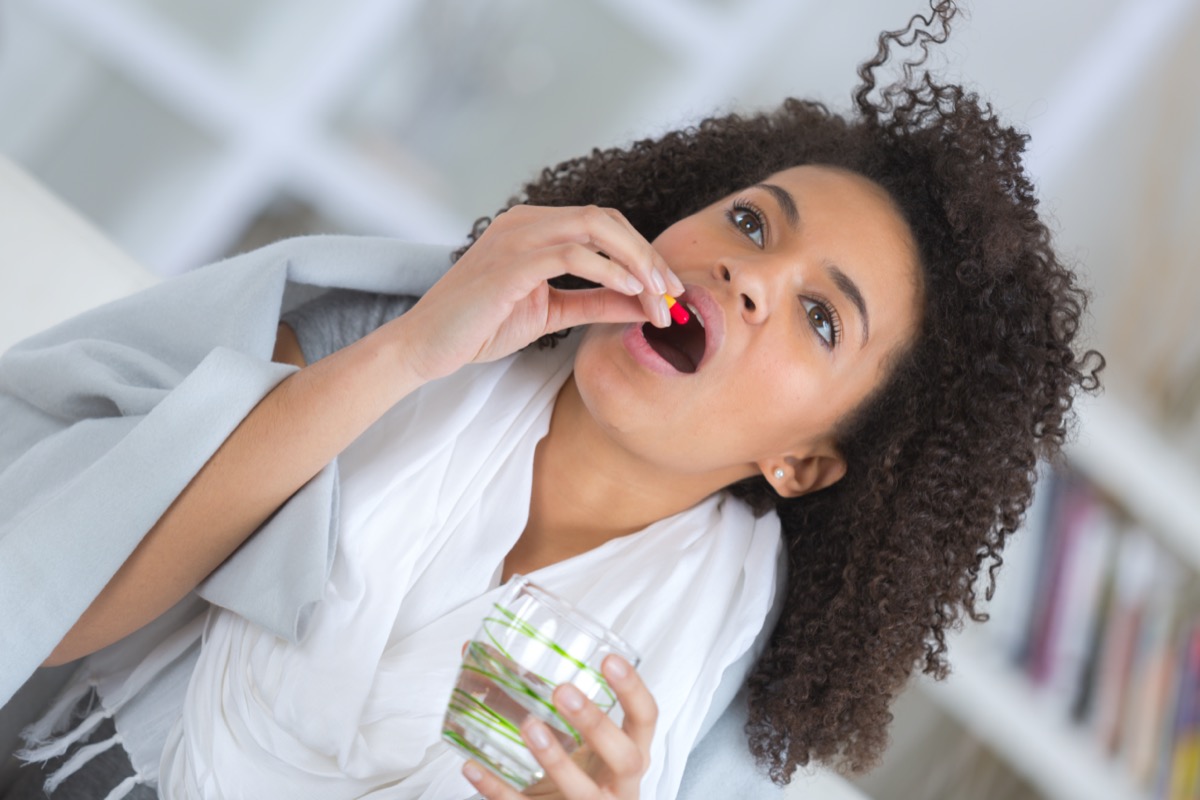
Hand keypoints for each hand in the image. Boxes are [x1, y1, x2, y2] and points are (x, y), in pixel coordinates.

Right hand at [395, 205, 683, 381]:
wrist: (426, 346)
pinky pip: (573, 254)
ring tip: (659, 297)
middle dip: (647, 254)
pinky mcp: (511, 262)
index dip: (640, 252)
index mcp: (533, 227)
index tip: (667, 289)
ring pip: (596, 228)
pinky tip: (630, 293)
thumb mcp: (551, 313)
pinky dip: (609, 272)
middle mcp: (525, 221)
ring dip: (637, 262)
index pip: (601, 224)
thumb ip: (596, 303)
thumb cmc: (479, 327)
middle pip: (606, 219)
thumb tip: (644, 305)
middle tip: (673, 292)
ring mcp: (516, 236)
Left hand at [463, 654, 656, 799]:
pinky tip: (474, 767)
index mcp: (630, 751)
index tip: (608, 659)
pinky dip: (498, 790)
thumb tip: (475, 651)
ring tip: (530, 727)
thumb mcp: (575, 738)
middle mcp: (619, 784)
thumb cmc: (577, 770)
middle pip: (624, 757)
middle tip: (563, 691)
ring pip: (582, 792)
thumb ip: (540, 698)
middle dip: (596, 724)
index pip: (646, 718)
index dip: (633, 689)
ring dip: (557, 760)